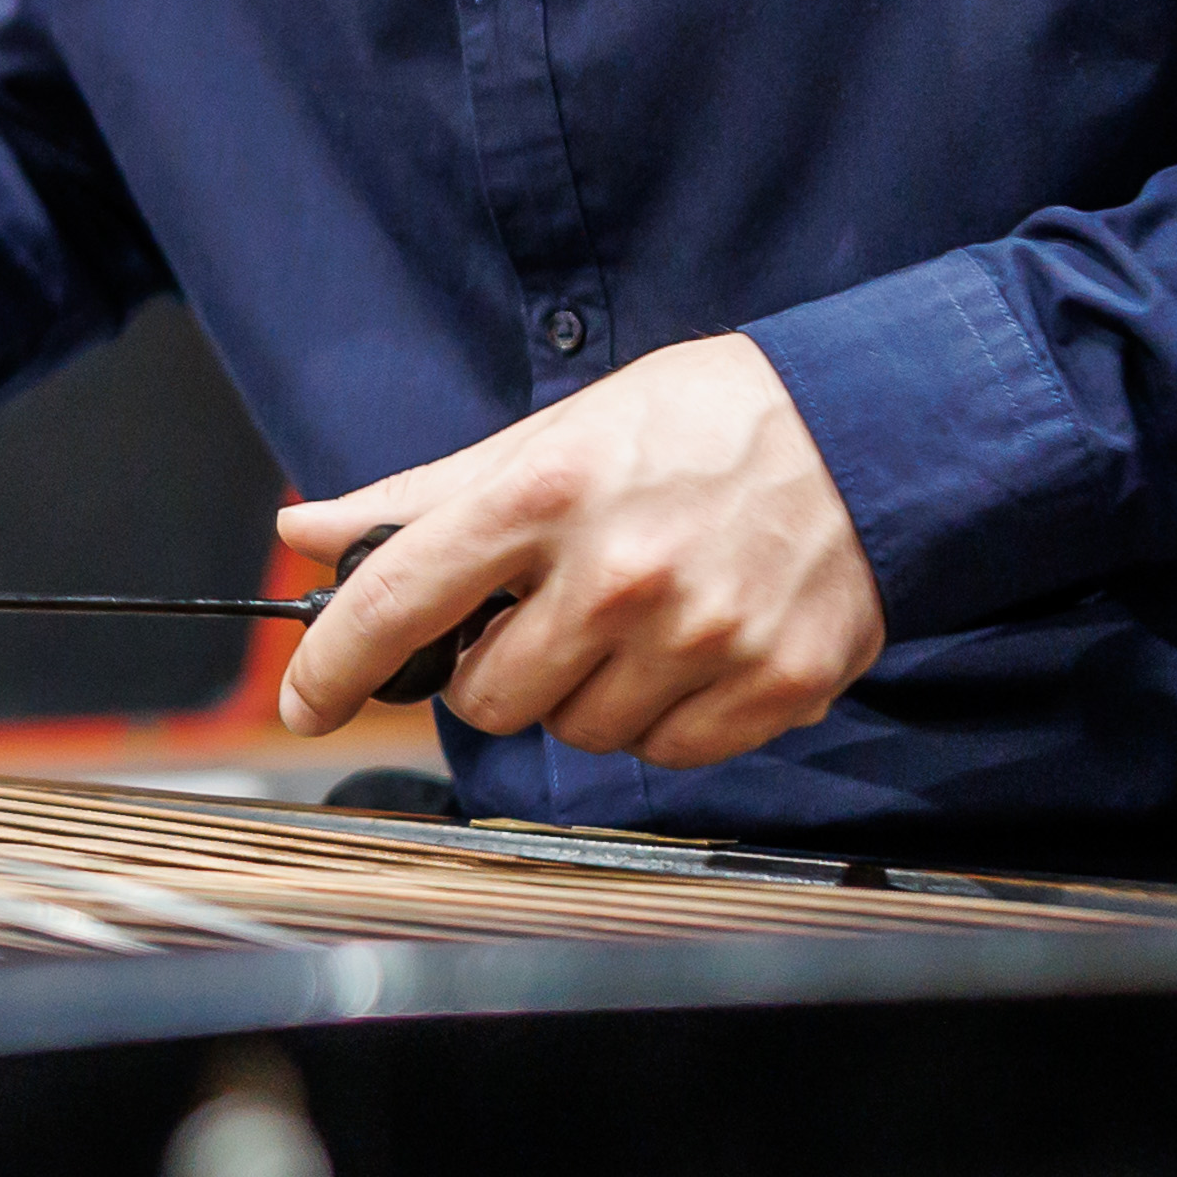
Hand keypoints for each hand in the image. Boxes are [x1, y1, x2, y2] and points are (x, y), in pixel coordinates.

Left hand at [274, 334, 884, 762]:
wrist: (872, 429)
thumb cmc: (699, 423)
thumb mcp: (553, 433)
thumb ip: (424, 497)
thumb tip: (305, 530)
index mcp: (547, 494)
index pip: (399, 602)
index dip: (332, 666)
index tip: (304, 702)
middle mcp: (620, 573)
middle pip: (490, 699)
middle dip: (499, 669)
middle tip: (548, 614)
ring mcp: (703, 637)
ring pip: (581, 734)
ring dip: (587, 694)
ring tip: (637, 618)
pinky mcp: (775, 686)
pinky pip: (669, 753)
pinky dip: (666, 716)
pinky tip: (695, 647)